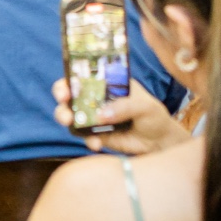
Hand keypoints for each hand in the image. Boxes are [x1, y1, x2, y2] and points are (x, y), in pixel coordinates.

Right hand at [52, 74, 189, 155]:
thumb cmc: (154, 117)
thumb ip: (125, 107)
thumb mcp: (145, 106)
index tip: (66, 87)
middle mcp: (97, 98)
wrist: (159, 143)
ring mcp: (94, 117)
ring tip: (69, 123)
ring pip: (71, 115)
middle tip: (64, 103)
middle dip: (62, 97)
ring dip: (65, 117)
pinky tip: (97, 144)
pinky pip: (84, 136)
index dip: (71, 78)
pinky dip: (87, 139)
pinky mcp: (95, 134)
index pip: (84, 76)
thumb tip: (102, 115)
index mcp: (107, 84)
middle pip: (70, 93)